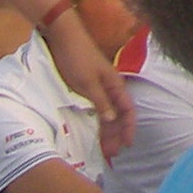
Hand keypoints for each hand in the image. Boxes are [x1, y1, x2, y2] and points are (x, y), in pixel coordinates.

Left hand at [40, 8, 136, 159]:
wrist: (64, 38)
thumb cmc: (77, 58)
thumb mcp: (88, 83)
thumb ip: (101, 102)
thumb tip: (112, 120)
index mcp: (114, 85)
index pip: (128, 110)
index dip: (129, 127)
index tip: (127, 145)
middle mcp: (110, 87)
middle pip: (118, 115)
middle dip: (117, 135)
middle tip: (111, 154)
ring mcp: (100, 88)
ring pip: (108, 113)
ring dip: (108, 131)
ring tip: (104, 149)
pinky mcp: (88, 88)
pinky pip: (98, 109)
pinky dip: (98, 121)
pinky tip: (95, 131)